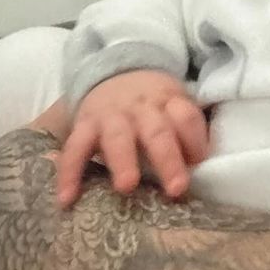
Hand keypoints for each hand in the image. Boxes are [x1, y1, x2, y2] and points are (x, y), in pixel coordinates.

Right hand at [56, 70, 208, 207]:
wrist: (115, 70)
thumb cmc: (152, 102)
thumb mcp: (172, 103)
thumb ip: (186, 130)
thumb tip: (202, 164)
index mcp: (168, 101)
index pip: (186, 116)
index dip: (195, 138)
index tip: (200, 163)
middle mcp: (141, 108)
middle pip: (157, 131)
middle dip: (167, 159)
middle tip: (176, 188)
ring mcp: (111, 116)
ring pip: (118, 137)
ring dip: (122, 162)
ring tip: (126, 187)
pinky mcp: (84, 125)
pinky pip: (75, 148)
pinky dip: (69, 173)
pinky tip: (67, 199)